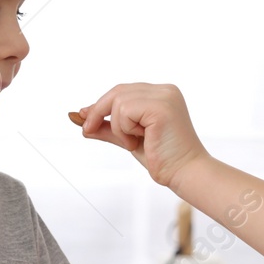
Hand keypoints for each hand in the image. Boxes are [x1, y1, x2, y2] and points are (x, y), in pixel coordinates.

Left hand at [76, 83, 209, 192]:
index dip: (100, 104)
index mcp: (161, 94)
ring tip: (133, 142)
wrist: (183, 173)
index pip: (123, 91)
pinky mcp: (161, 107)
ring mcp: (164, 96)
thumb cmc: (162, 158)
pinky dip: (124, 129)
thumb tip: (80, 117)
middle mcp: (165, 90)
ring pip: (118, 101)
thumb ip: (108, 126)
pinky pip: (125, 110)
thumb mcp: (128, 138)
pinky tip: (139, 140)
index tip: (83, 117)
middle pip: (118, 91)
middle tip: (88, 130)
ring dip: (117, 126)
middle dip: (98, 111)